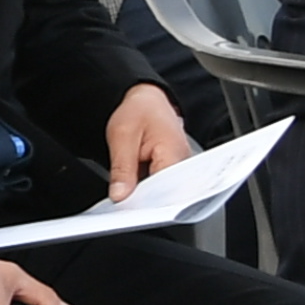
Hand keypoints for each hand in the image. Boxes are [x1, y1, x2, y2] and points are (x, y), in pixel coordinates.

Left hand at [100, 81, 193, 201]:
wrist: (147, 99)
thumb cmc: (139, 110)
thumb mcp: (122, 135)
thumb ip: (122, 168)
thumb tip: (120, 196)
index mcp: (174, 152)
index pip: (166, 191)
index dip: (146, 203)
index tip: (128, 206)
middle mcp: (184, 163)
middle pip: (167, 195)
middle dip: (144, 202)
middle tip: (123, 201)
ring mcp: (181, 167)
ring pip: (164, 193)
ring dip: (146, 196)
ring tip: (128, 192)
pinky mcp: (174, 170)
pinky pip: (162, 187)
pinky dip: (148, 189)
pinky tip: (135, 188)